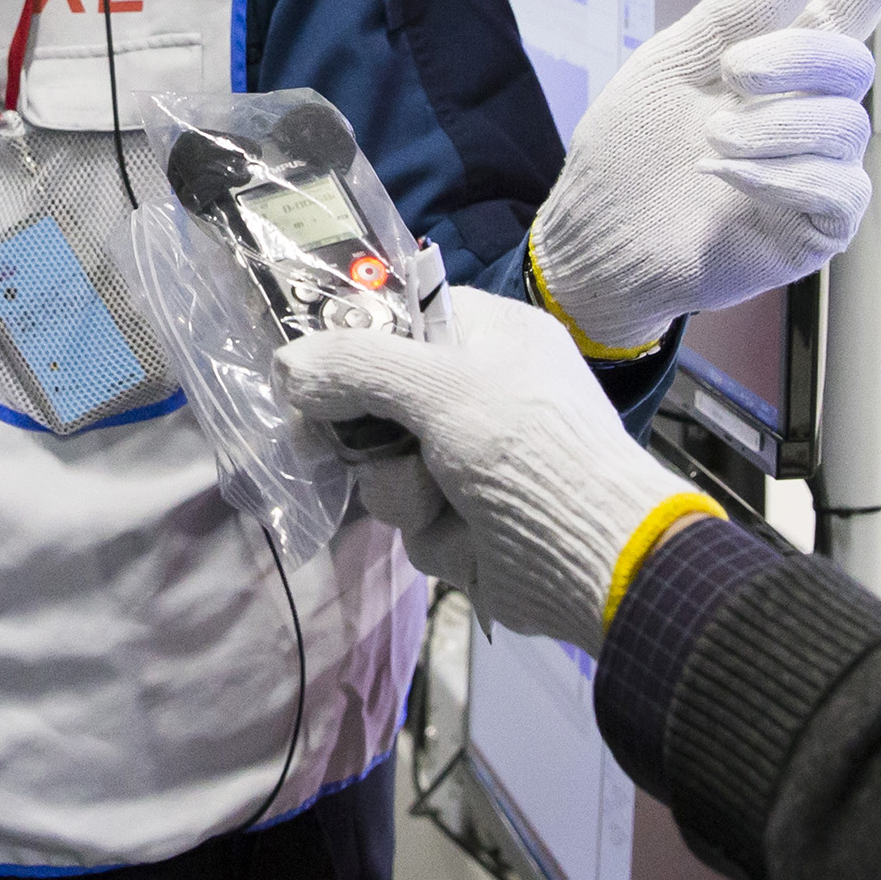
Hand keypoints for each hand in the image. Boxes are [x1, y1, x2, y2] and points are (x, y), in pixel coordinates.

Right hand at [278, 290, 712, 649]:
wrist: (595, 562)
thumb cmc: (529, 449)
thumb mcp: (443, 388)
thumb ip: (357, 367)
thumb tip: (285, 367)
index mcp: (490, 335)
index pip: (398, 317)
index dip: (351, 342)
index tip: (310, 370)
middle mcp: (477, 390)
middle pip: (373, 397)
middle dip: (368, 432)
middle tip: (350, 441)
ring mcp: (467, 458)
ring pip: (382, 464)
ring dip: (401, 488)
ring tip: (442, 499)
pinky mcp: (461, 517)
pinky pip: (408, 514)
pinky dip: (430, 528)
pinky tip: (464, 536)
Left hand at [526, 0, 880, 353]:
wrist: (599, 236)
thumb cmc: (630, 154)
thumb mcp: (667, 67)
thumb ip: (727, 17)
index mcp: (772, 69)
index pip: (836, 14)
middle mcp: (805, 115)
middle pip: (849, 62)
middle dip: (796, 57)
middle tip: (734, 72)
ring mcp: (816, 171)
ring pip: (843, 125)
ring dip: (773, 126)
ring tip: (711, 140)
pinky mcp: (816, 226)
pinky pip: (839, 188)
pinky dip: (783, 176)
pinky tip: (732, 177)